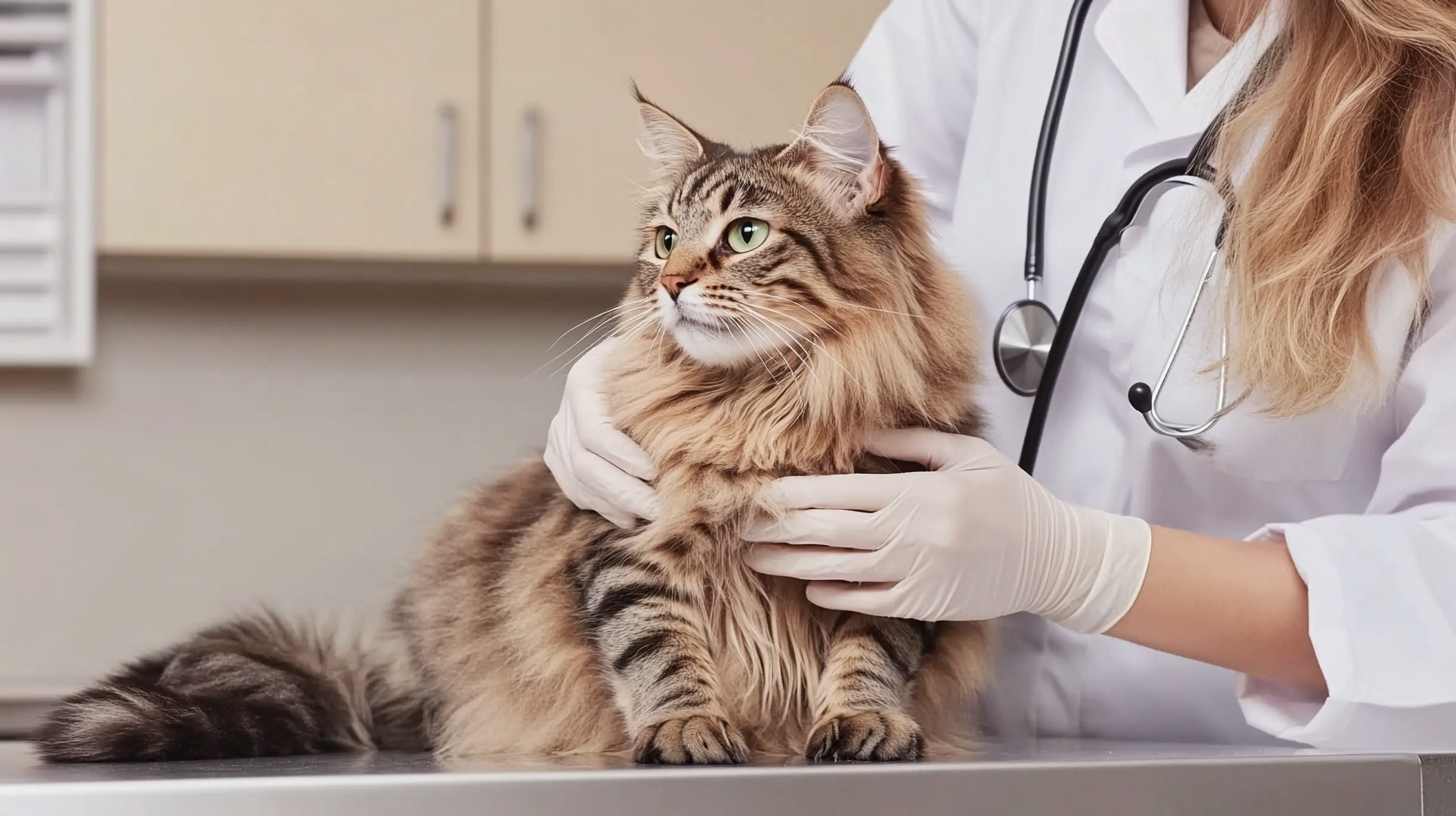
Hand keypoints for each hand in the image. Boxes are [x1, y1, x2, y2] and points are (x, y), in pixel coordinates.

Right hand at [543, 338, 660, 527]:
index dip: (623, 458)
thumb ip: (664, 381)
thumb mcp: (655, 361)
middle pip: (584, 464)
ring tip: (650, 515)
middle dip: (624, 492)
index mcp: (584, 382)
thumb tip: (690, 415)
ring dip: (615, 505)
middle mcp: (564, 411)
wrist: (626, 365)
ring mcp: (558, 436)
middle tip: (658, 509)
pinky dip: (603, 508)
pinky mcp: (559, 458)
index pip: (596, 432)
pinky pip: (575, 491)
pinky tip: (630, 516)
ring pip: (578, 483)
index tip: (655, 473)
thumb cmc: (650, 363)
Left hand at [743, 429, 1151, 633]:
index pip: (839, 492)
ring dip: (790, 563)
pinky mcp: (921, 603)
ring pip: (836, 569)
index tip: (757, 489)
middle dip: (778, 527)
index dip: (793, 494)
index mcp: (917, 493)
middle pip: (826, 531)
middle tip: (740, 523)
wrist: (1050, 556)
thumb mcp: (966, 455)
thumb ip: (909, 444)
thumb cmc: (1009, 498)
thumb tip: (857, 438)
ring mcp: (913, 573)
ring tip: (755, 556)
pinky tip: (807, 584)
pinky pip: (866, 601)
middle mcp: (909, 535)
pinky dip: (833, 592)